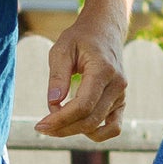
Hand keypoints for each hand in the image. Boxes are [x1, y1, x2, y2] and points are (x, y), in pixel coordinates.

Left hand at [34, 0, 134, 141]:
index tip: (40, 124)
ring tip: (56, 124)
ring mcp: (122, 95)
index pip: (83, 105)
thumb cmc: (81, 38)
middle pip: (90, 120)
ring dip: (75, 131)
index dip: (61, 119)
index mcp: (104, 70)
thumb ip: (57, 76)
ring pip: (99, 127)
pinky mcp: (121, 101)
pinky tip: (76, 126)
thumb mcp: (62, 49)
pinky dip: (95, 133)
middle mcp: (117, 85)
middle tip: (41, 127)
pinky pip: (113, 127)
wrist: (104, 30)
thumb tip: (53, 103)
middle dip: (63, 128)